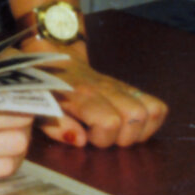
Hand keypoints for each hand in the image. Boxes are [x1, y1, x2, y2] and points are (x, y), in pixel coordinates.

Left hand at [38, 52, 167, 147]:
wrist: (52, 53)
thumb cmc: (42, 86)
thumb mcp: (37, 106)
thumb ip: (56, 126)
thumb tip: (80, 141)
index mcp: (80, 94)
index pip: (110, 121)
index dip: (103, 139)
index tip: (87, 138)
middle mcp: (105, 88)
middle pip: (137, 115)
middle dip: (124, 138)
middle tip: (103, 137)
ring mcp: (120, 87)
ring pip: (151, 110)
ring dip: (140, 131)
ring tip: (118, 133)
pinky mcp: (129, 88)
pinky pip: (156, 105)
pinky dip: (151, 122)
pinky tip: (131, 127)